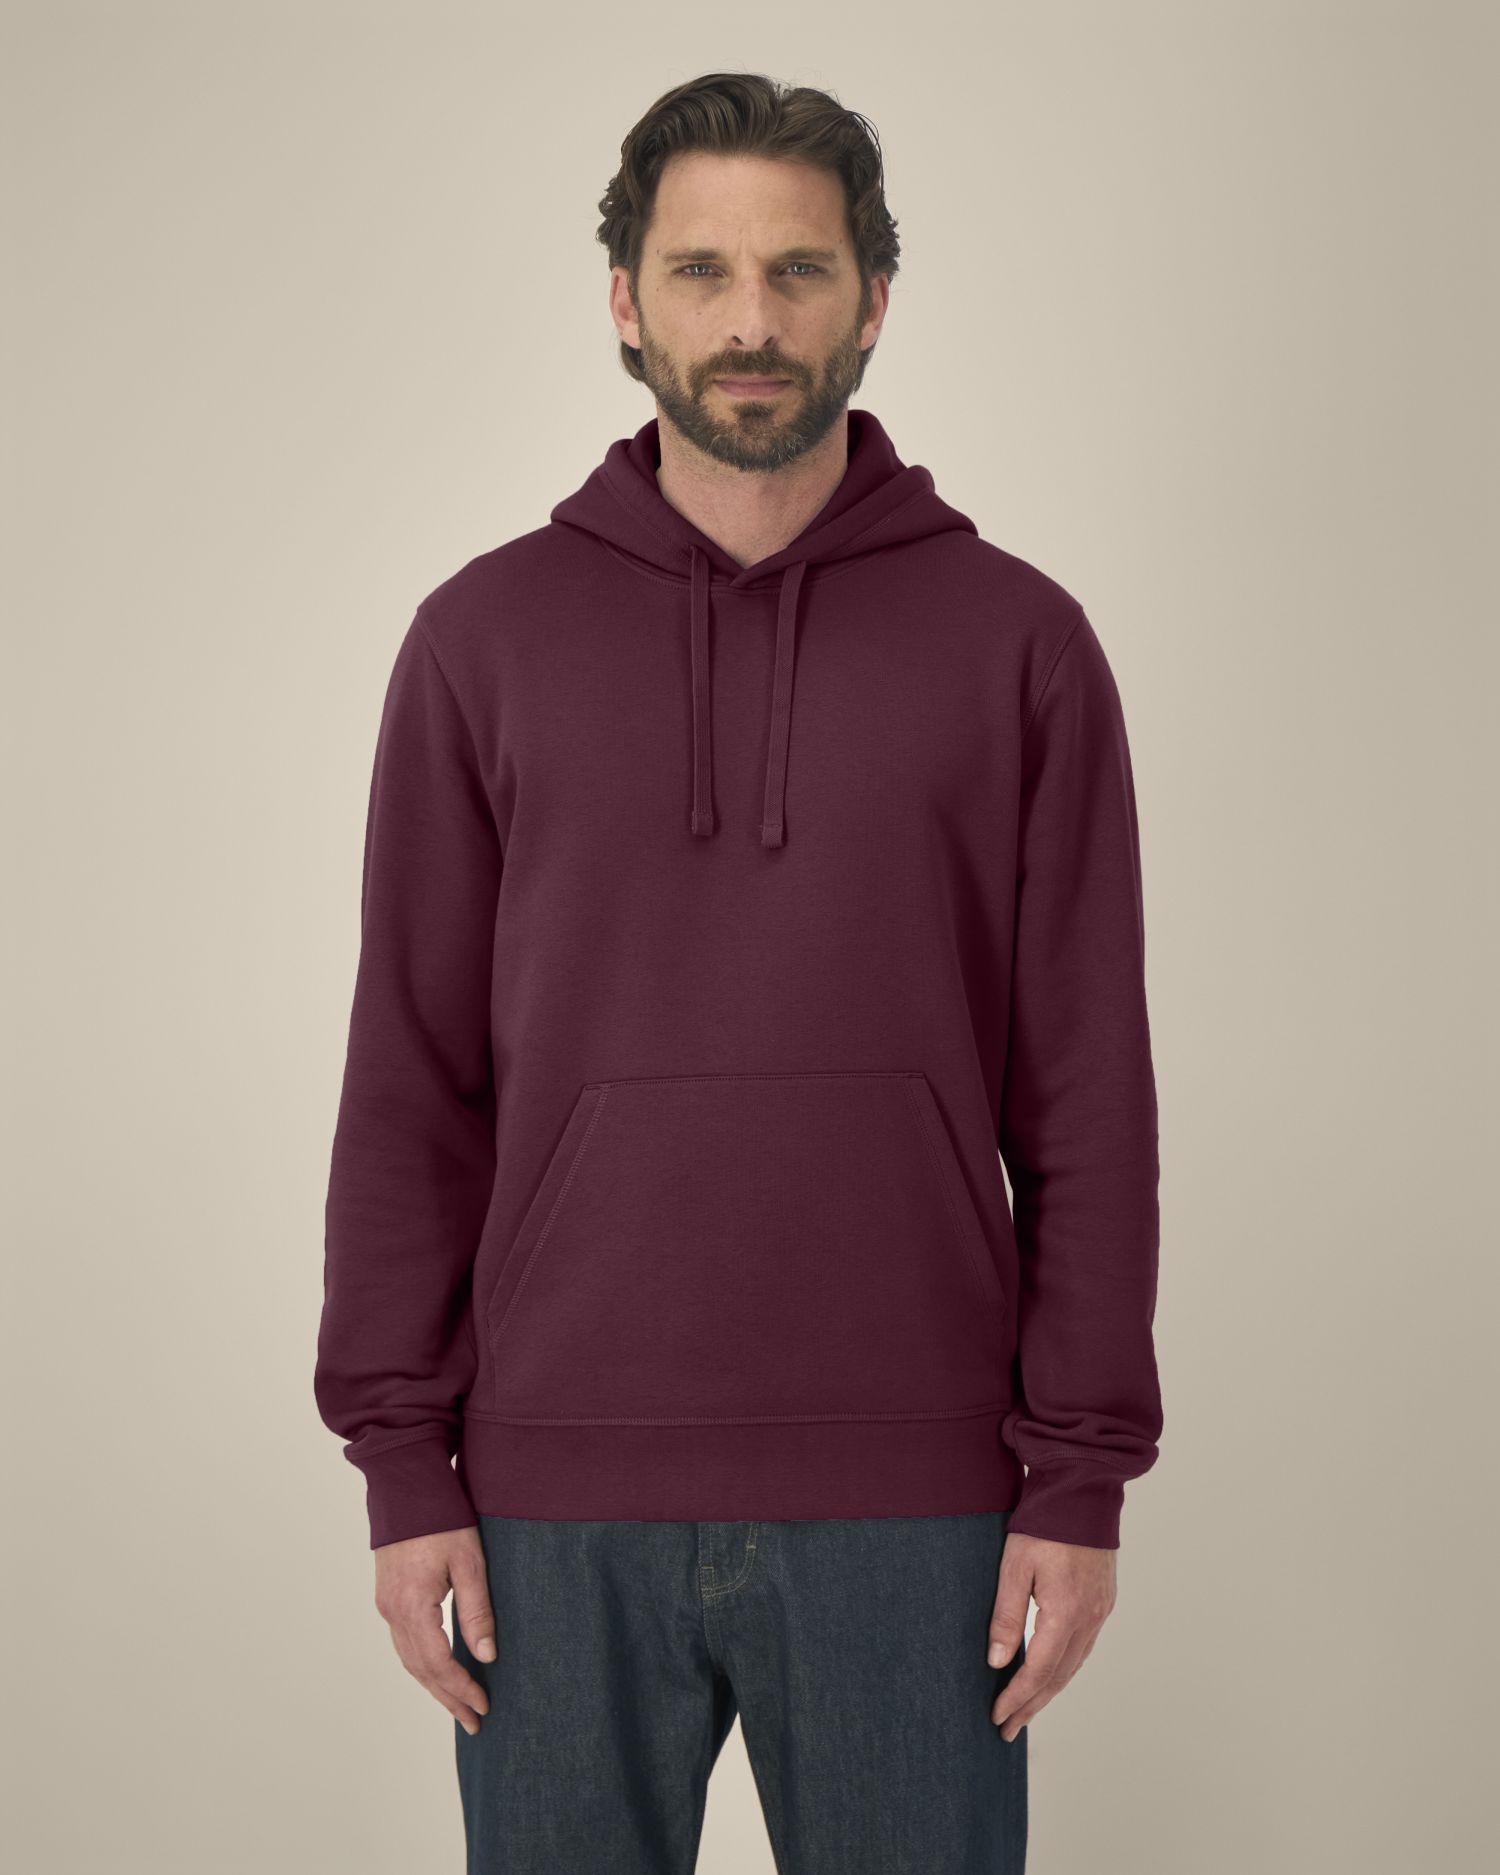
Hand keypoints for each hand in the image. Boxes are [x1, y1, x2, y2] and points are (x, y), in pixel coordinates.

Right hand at [373, 1524, 496, 1734]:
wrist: (405, 1484)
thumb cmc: (442, 1517)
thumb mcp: (469, 1561)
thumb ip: (477, 1610)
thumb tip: (487, 1655)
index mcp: (413, 1605)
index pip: (438, 1664)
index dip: (461, 1688)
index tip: (484, 1706)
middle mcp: (393, 1611)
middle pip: (420, 1670)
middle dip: (448, 1698)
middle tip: (474, 1722)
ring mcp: (387, 1604)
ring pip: (409, 1660)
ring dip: (434, 1686)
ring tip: (459, 1705)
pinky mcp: (388, 1596)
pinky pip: (404, 1643)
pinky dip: (422, 1664)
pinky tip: (438, 1671)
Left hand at [986, 1532, 1117, 1740]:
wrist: (1083, 1490)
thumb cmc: (1044, 1523)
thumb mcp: (1015, 1566)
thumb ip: (1005, 1615)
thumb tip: (996, 1662)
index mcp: (1066, 1612)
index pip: (1038, 1670)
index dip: (1016, 1697)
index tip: (998, 1717)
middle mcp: (1089, 1618)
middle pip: (1058, 1677)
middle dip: (1031, 1705)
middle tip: (1008, 1729)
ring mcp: (1100, 1611)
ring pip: (1073, 1665)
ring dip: (1049, 1691)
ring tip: (1026, 1710)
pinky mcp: (1103, 1601)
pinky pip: (1083, 1647)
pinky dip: (1064, 1667)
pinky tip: (1051, 1674)